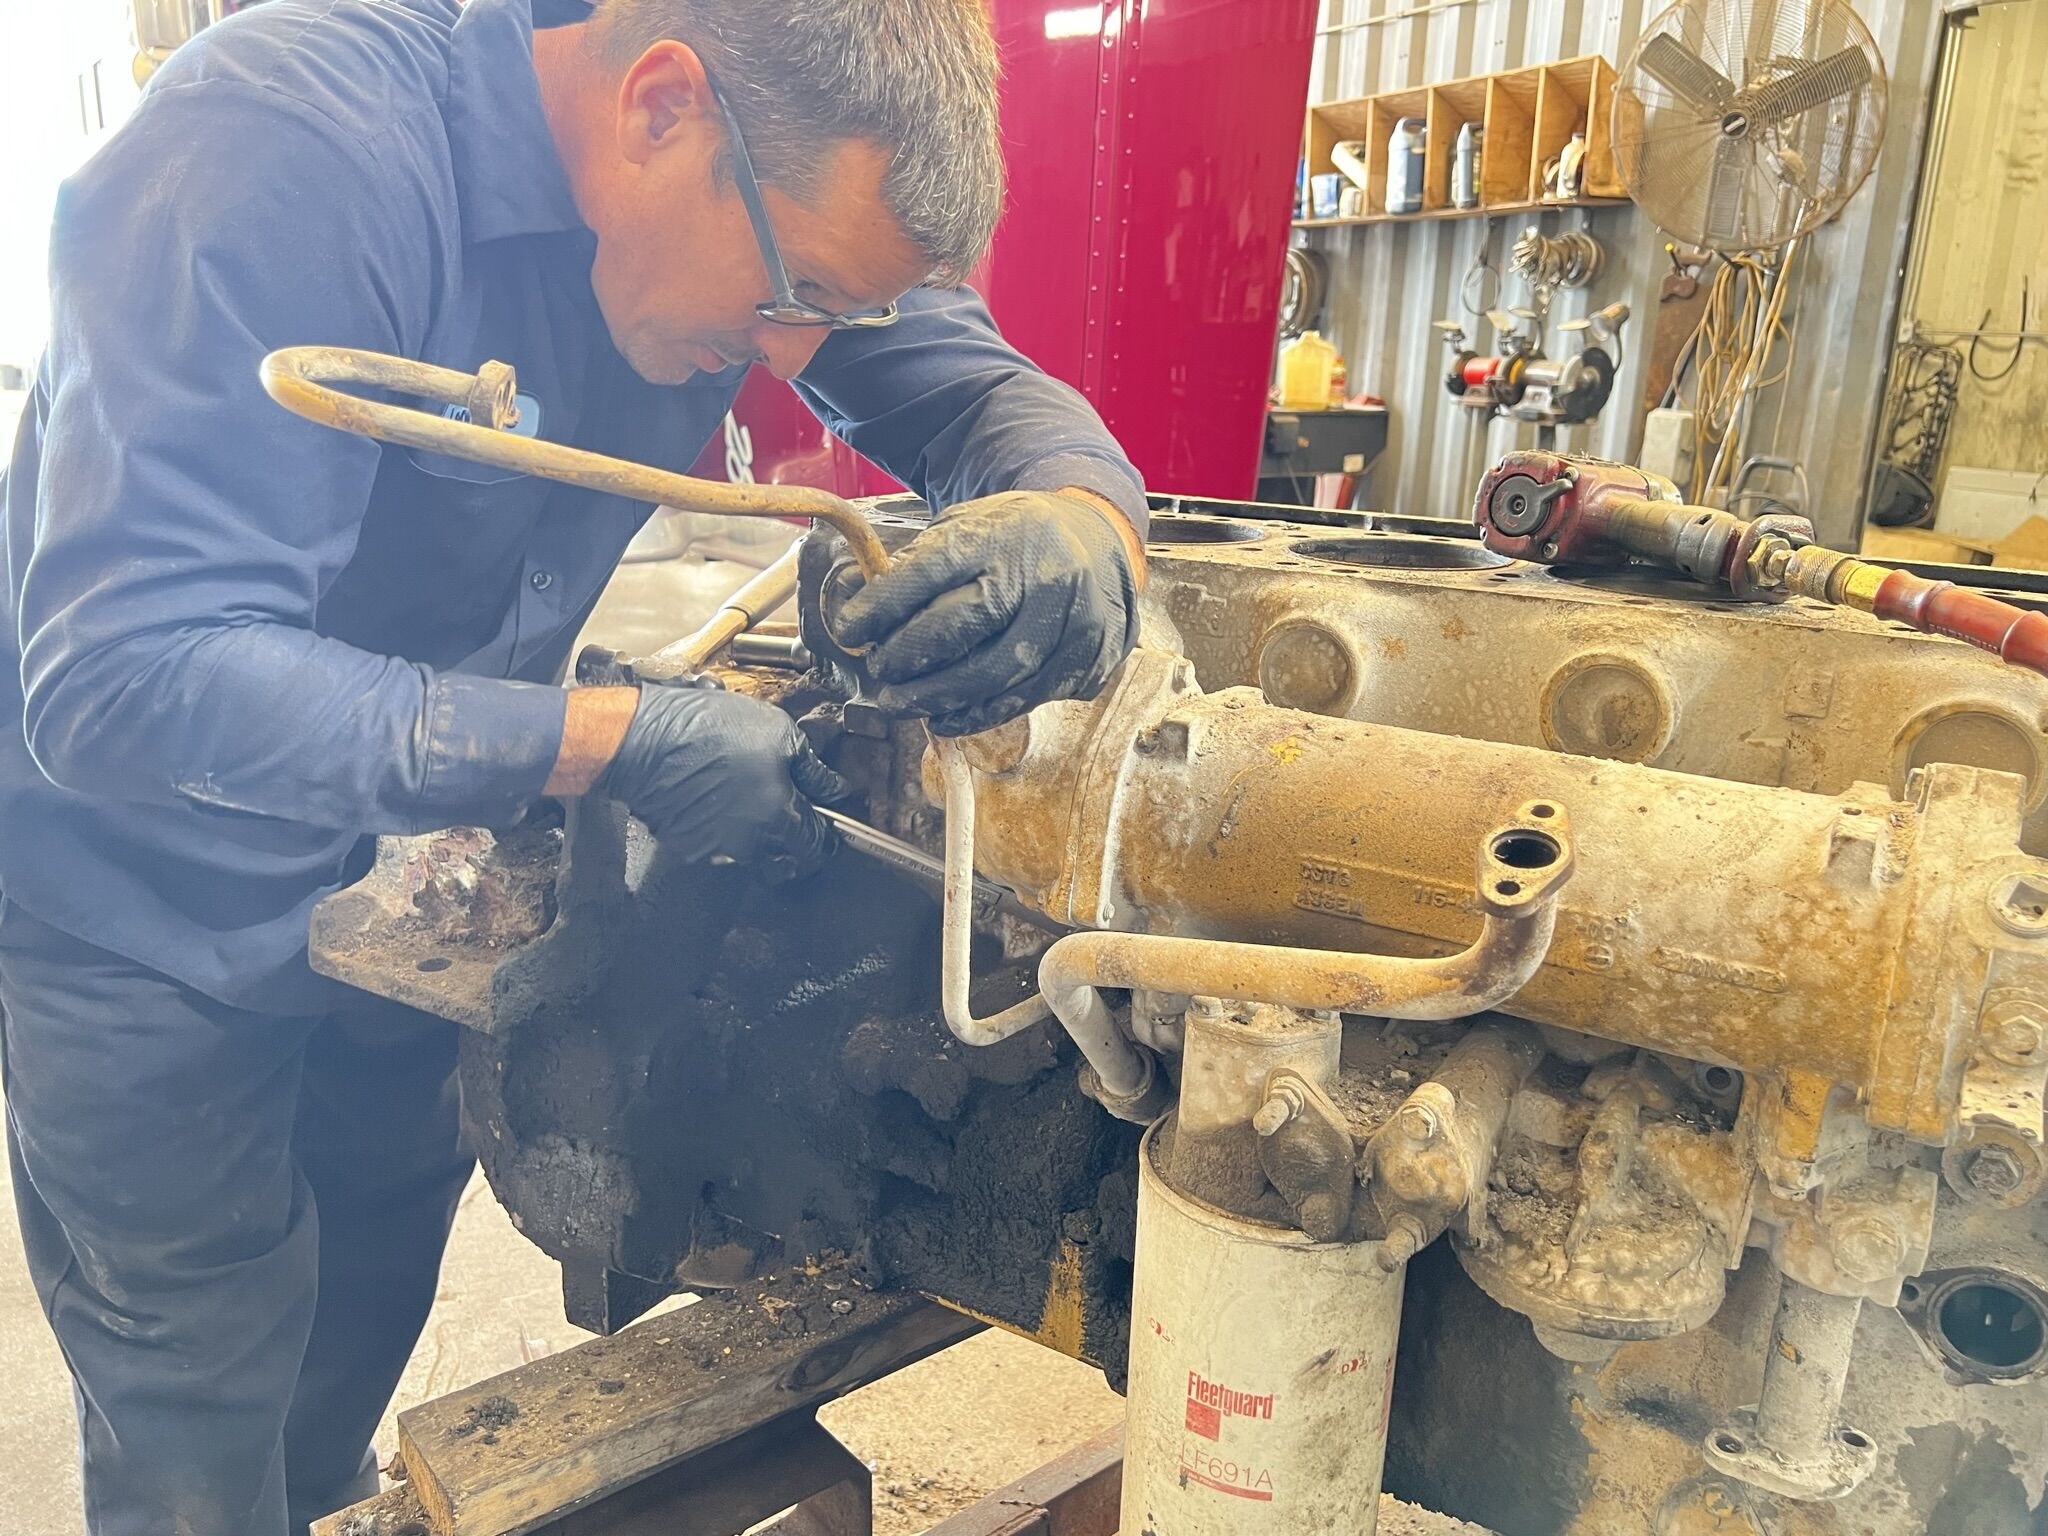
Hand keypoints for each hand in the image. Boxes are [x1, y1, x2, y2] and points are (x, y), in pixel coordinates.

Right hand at [596, 683, 848, 871]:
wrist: (643, 739)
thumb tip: (834, 790)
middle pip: (785, 862)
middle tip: (790, 819)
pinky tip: (715, 801)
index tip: (825, 828)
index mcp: (779, 816)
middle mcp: (750, 843)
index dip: (827, 838)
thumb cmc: (709, 728)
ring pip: (750, 856)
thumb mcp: (777, 731)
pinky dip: (721, 831)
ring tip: (747, 801)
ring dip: (757, 837)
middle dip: (793, 846)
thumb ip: (812, 768)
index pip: (817, 849)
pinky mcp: (686, 847)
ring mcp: (715, 849)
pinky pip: (715, 847)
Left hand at [826, 490, 1139, 735]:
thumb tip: (858, 608)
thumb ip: (919, 562)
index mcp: (1003, 534)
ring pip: (994, 675)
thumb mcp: (970, 526)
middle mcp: (1042, 575)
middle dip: (908, 657)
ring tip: (901, 704)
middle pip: (961, 628)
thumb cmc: (1018, 538)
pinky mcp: (1089, 658)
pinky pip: (1024, 698)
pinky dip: (978, 714)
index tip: (848, 630)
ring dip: (936, 698)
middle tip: (880, 673)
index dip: (882, 606)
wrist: (1100, 541)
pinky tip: (945, 717)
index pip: (930, 572)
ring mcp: (1073, 620)